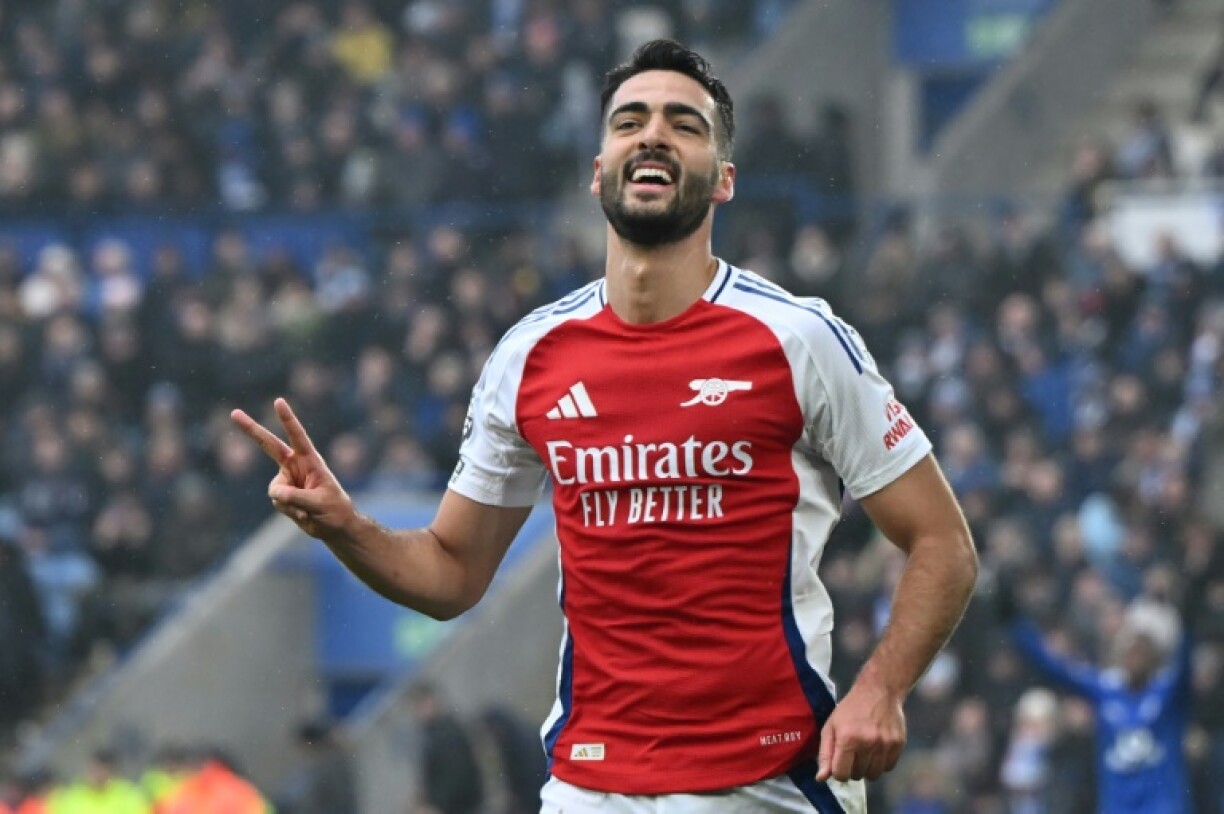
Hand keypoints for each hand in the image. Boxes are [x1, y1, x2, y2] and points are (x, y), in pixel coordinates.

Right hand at [230, 397, 354, 539]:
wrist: (335, 526)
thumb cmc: (334, 509)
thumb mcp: (319, 503)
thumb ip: (297, 497)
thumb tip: (275, 493)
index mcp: (310, 460)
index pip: (297, 436)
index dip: (287, 419)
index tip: (278, 401)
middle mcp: (295, 466)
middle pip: (269, 445)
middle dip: (251, 429)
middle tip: (233, 413)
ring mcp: (287, 480)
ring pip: (276, 490)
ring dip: (291, 504)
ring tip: (309, 510)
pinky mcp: (282, 495)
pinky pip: (278, 502)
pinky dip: (290, 512)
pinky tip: (305, 515)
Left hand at [815, 672, 905, 782]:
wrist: (879, 690)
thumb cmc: (850, 709)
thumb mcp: (831, 726)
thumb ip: (825, 753)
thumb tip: (821, 778)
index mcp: (847, 739)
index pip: (841, 774)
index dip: (838, 771)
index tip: (840, 762)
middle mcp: (867, 744)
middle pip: (858, 775)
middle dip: (852, 767)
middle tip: (853, 752)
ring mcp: (885, 745)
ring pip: (874, 775)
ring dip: (867, 768)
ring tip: (865, 752)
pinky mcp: (898, 745)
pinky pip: (888, 768)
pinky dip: (881, 763)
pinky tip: (877, 749)